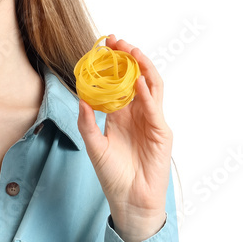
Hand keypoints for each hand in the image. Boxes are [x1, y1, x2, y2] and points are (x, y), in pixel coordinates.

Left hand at [76, 35, 171, 241]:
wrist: (130, 201)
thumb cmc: (113, 176)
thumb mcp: (94, 147)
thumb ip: (87, 123)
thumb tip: (81, 99)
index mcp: (121, 116)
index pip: (119, 83)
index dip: (113, 65)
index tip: (102, 47)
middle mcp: (138, 114)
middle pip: (137, 78)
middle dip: (129, 58)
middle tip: (116, 40)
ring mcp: (152, 121)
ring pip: (151, 87)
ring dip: (143, 68)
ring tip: (131, 51)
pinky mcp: (162, 132)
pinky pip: (155, 107)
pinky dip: (148, 93)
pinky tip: (139, 81)